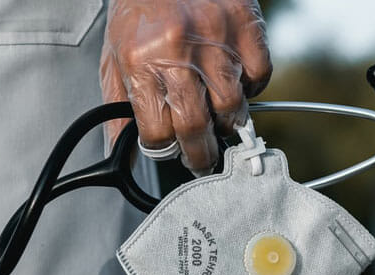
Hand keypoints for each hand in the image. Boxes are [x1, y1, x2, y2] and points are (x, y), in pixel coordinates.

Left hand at [100, 0, 271, 175]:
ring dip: (227, 123)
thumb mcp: (115, 59)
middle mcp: (178, 52)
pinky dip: (251, 89)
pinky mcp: (246, 25)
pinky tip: (235, 83)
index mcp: (140, 62)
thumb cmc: (140, 12)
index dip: (165, 150)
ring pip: (232, 107)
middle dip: (200, 156)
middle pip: (196, 127)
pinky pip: (259, 76)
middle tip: (201, 161)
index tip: (171, 151)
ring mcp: (216, 38)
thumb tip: (123, 155)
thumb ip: (117, 109)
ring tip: (218, 120)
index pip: (158, 133)